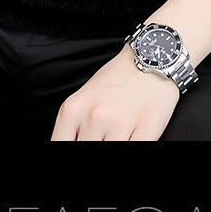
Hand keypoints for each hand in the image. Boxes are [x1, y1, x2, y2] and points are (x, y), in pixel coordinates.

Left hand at [50, 45, 180, 140]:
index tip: (81, 141)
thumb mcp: (84, 99)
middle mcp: (94, 116)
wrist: (150, 59)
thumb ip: (74, 127)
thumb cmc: (118, 79)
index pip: (60, 144)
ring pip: (111, 151)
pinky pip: (136, 149)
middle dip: (95, 144)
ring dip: (114, 145)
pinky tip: (132, 137)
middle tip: (103, 136)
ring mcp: (120, 123)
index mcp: (73, 110)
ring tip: (118, 134)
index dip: (68, 152)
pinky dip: (133, 145)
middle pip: (87, 150)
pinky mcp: (146, 127)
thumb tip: (72, 142)